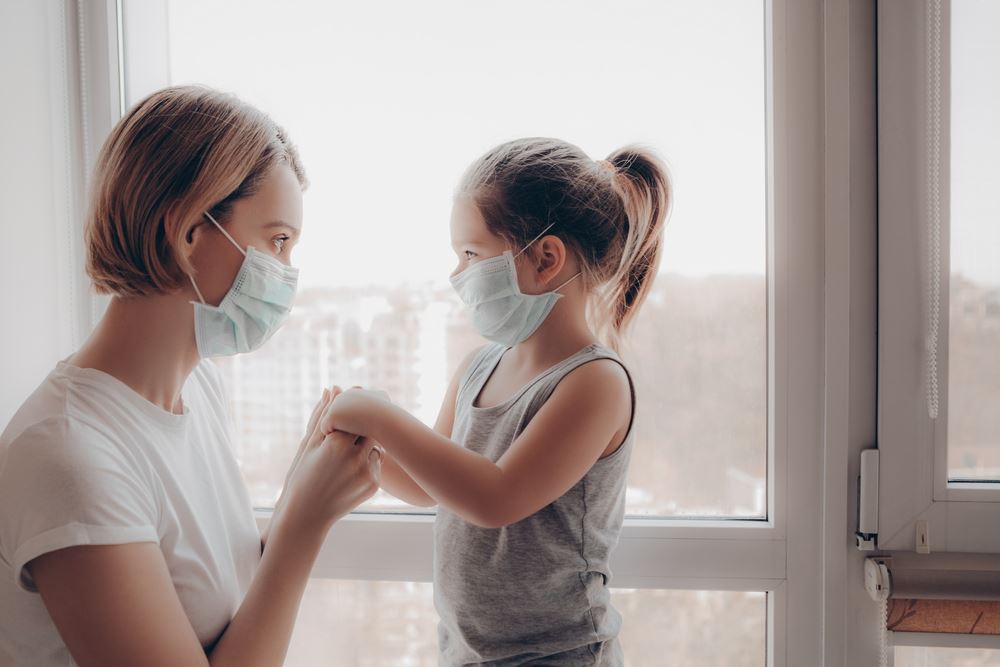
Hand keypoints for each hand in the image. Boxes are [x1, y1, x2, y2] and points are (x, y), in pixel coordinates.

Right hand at [267, 387, 381, 543]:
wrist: (306, 515)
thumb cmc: (301, 476)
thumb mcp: (309, 444)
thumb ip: (324, 415)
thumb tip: (334, 388)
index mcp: (337, 443)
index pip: (356, 415)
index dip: (353, 413)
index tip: (348, 413)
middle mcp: (356, 457)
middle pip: (370, 428)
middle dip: (362, 427)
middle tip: (352, 430)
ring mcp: (367, 472)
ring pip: (375, 446)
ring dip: (366, 445)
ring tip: (345, 456)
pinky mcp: (374, 485)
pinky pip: (376, 464)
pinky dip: (366, 463)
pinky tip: (348, 473)